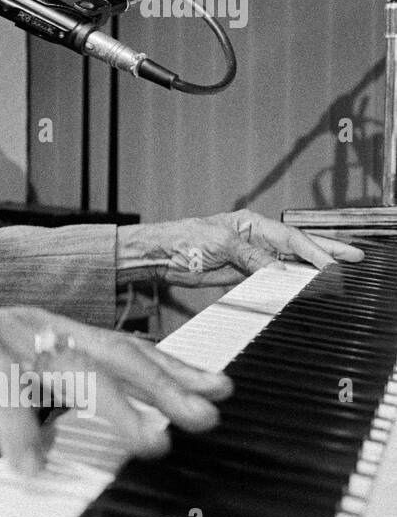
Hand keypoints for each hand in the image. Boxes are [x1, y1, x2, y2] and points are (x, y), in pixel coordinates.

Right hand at [0, 306, 231, 474]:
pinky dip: (21, 429)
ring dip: (116, 409)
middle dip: (165, 385)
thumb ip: (54, 400)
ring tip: (147, 445)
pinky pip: (3, 387)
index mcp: (54, 331)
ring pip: (71, 367)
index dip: (173, 367)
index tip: (218, 389)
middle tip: (206, 416)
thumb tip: (101, 433)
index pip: (126, 347)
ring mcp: (5, 330)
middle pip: (114, 352)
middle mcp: (38, 325)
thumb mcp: (15, 384)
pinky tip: (32, 464)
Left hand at [118, 209, 364, 287]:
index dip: (315, 251)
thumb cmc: (184, 239)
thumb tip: (281, 271)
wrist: (160, 255)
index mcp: (253, 225)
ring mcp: (252, 259)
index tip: (334, 263)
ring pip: (290, 265)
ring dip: (311, 273)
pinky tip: (305, 291)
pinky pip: (273, 281)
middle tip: (356, 258)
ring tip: (338, 278)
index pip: (292, 238)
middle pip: (299, 248)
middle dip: (328, 253)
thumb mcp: (221, 244)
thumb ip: (252, 258)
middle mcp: (256, 240)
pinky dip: (290, 286)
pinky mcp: (243, 276)